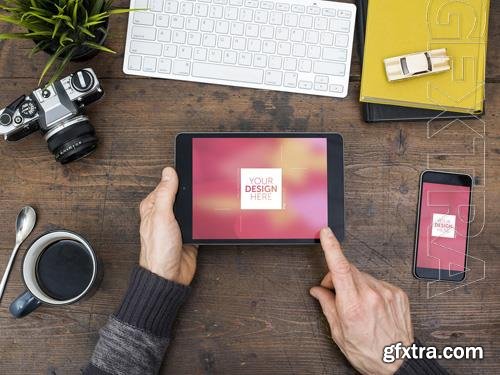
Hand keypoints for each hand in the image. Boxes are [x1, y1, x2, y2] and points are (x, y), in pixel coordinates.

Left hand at [139, 167, 197, 285]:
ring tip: (206, 200)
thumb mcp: (160, 216)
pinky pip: (198, 222)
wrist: (170, 276)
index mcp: (153, 207)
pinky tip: (208, 217)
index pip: (165, 185)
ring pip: (190, 208)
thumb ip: (165, 193)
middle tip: (200, 186)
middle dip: (189, 192)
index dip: (176, 178)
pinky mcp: (189, 234)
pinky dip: (204, 219)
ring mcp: (177, 225)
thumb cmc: (159, 251)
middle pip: (180, 196)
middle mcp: (164, 215)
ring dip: (197, 206)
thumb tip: (168, 172)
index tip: (189, 171)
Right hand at [310, 228, 412, 374]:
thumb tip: (318, 291)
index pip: (339, 268)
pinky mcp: (398, 294)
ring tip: (356, 303)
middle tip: (334, 291)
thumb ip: (327, 306)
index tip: (326, 234)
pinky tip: (371, 304)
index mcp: (353, 306)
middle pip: (348, 269)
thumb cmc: (368, 352)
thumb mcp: (339, 333)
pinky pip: (377, 282)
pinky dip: (370, 288)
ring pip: (362, 275)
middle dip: (337, 275)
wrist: (398, 363)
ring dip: (354, 283)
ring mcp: (387, 293)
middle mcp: (371, 296)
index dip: (331, 247)